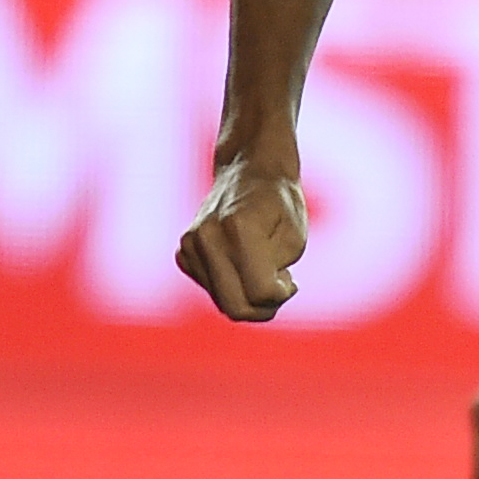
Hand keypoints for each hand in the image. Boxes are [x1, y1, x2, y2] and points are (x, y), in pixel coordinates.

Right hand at [177, 152, 306, 320]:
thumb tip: (253, 304)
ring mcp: (190, 245)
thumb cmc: (279, 204)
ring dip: (249, 295)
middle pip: (235, 308)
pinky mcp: (183, 253)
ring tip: (261, 266)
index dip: (281, 294)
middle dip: (263, 308)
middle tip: (279, 285)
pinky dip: (232, 286)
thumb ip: (276, 280)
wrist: (248, 170)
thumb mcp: (295, 240)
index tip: (291, 278)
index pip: (260, 293)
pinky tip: (242, 263)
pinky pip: (213, 291)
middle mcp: (207, 237)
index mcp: (238, 229)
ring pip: (223, 302)